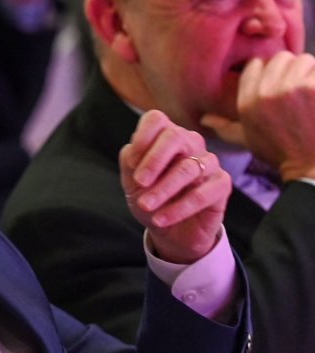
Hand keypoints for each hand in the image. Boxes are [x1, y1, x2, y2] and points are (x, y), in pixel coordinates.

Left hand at [120, 110, 229, 263]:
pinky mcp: (221, 185)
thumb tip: (131, 150)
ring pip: (188, 168)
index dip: (142, 138)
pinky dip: (180, 208)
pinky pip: (204, 193)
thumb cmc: (151, 201)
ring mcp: (208, 163)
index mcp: (164, 138)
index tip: (131, 163)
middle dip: (154, 160)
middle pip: (175, 137)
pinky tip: (162, 219)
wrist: (170, 232)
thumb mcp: (133, 184)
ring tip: (146, 206)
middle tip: (139, 182)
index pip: (156, 120)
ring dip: (163, 189)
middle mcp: (189, 144)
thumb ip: (130, 164)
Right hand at [202, 51, 314, 180]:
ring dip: (308, 71)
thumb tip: (204, 119)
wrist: (308, 164)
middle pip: (281, 58)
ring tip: (309, 89)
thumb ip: (225, 127)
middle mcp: (267, 92)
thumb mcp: (246, 140)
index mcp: (248, 102)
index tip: (277, 82)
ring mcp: (293, 87)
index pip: (255, 65)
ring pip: (303, 60)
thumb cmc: (278, 151)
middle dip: (290, 69)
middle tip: (296, 86)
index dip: (268, 71)